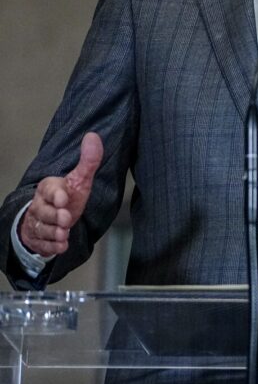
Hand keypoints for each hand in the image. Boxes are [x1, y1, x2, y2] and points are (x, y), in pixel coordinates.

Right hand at [19, 132, 103, 257]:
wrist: (55, 216)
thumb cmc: (68, 195)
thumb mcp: (81, 179)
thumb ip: (88, 161)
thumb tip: (93, 137)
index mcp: (49, 188)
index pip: (48, 190)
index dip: (55, 194)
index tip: (63, 197)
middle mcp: (40, 206)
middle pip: (43, 212)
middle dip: (55, 216)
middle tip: (66, 219)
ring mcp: (38, 223)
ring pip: (42, 229)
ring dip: (54, 233)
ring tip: (63, 233)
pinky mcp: (40, 239)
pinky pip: (43, 244)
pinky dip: (52, 247)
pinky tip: (61, 246)